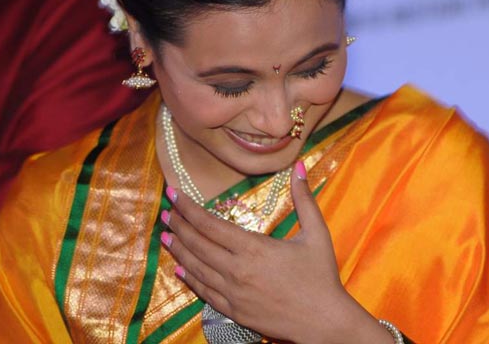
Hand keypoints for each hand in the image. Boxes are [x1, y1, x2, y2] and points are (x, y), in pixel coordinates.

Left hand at [161, 161, 393, 342]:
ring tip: (165, 235)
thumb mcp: (317, 233)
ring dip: (178, 250)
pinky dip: (190, 279)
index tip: (173, 195)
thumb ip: (304, 198)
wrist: (324, 322)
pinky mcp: (234, 311)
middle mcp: (237, 270)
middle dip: (178, 225)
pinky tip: (180, 269)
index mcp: (253, 248)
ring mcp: (233, 293)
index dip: (188, 208)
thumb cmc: (321, 276)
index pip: (210, 224)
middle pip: (198, 244)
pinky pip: (205, 292)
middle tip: (164, 211)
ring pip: (196, 267)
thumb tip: (298, 166)